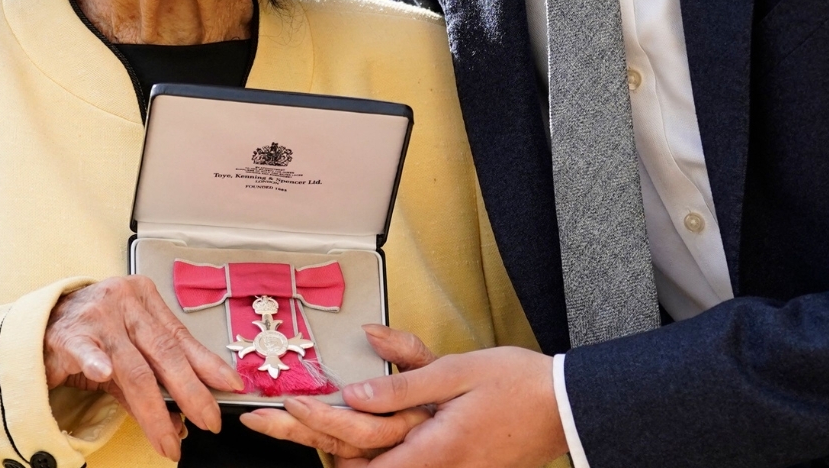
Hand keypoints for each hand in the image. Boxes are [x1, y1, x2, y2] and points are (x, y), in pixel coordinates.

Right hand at [43, 274, 244, 461]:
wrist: (36, 324)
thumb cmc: (86, 335)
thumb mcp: (124, 354)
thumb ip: (151, 383)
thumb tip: (181, 420)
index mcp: (143, 299)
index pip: (181, 337)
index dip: (208, 364)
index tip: (229, 386)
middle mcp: (124, 302)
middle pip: (164, 352)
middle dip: (190, 393)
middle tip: (207, 420)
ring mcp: (97, 316)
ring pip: (134, 366)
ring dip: (153, 410)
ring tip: (168, 436)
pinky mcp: (69, 334)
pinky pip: (86, 350)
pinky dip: (96, 363)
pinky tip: (103, 373)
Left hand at [263, 344, 564, 467]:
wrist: (564, 409)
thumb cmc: (516, 384)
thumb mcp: (456, 371)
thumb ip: (403, 381)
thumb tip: (352, 390)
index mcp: (432, 447)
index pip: (358, 452)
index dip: (316, 429)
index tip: (284, 406)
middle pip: (356, 466)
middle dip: (309, 440)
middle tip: (265, 420)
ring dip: (336, 452)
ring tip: (295, 424)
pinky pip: (401, 467)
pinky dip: (370, 457)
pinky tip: (346, 444)